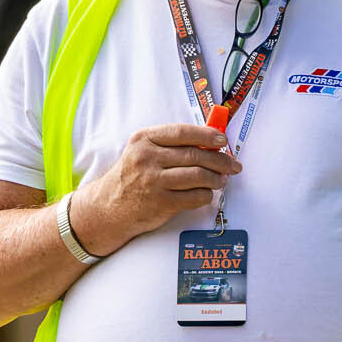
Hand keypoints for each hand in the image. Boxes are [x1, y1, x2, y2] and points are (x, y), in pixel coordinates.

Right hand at [70, 123, 241, 254]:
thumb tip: (209, 143)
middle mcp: (147, 158)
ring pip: (198, 176)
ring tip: (222, 180)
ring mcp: (153, 181)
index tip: (222, 141)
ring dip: (216, 179)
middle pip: (195, 155)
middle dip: (220, 160)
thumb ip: (170, 145)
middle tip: (233, 165)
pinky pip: (195, 197)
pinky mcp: (161, 203)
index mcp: (144, 140)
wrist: (108, 208)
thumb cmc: (131, 177)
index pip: (182, 133)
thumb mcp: (142, 152)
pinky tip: (206, 194)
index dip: (207, 135)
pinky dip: (206, 195)